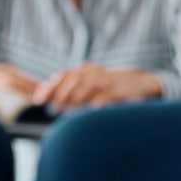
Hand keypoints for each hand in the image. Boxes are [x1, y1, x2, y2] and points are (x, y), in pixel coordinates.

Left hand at [32, 64, 162, 109]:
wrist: (142, 82)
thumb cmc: (111, 85)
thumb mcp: (91, 83)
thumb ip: (71, 88)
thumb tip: (48, 96)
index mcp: (85, 71)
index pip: (63, 76)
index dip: (50, 87)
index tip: (38, 99)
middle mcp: (94, 73)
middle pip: (73, 79)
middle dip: (59, 92)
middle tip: (50, 106)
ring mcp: (107, 81)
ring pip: (88, 85)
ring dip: (75, 96)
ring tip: (66, 107)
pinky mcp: (120, 90)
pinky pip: (107, 95)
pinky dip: (99, 101)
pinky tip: (92, 108)